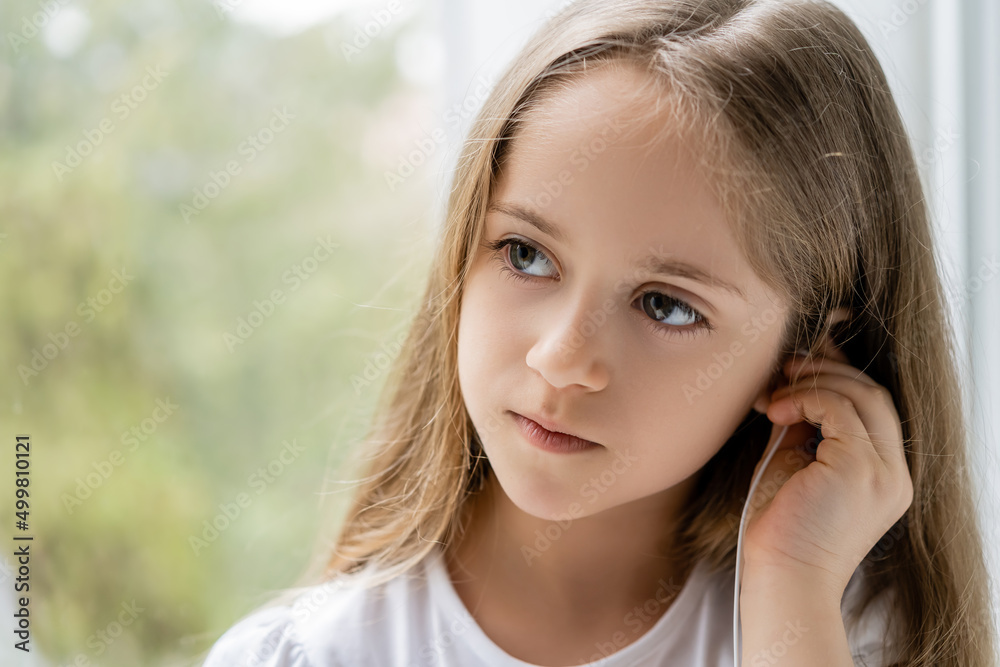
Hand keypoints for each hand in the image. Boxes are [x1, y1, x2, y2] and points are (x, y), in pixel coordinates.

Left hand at [740, 348, 912, 598]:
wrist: (782, 578)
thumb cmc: (781, 531)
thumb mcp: (795, 467)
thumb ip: (803, 429)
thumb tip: (791, 389)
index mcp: (885, 477)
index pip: (874, 408)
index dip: (839, 377)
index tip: (799, 368)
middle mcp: (894, 474)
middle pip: (873, 394)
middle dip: (827, 371)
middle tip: (784, 367)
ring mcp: (883, 472)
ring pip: (861, 395)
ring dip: (811, 382)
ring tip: (773, 390)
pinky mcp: (860, 469)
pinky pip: (837, 408)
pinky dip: (804, 397)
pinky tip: (773, 410)